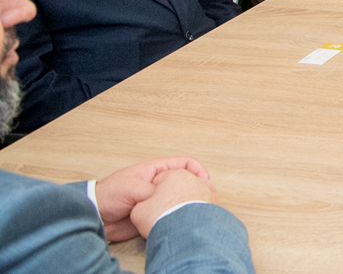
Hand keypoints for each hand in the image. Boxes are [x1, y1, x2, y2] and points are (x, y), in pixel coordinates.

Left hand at [95, 158, 210, 241]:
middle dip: (198, 187)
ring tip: (198, 209)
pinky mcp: (154, 214)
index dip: (197, 170)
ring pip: (180, 198)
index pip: (184, 164)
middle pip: (186, 181)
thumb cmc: (109, 195)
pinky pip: (170, 214)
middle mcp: (160, 183)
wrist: (94, 217)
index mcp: (156, 170)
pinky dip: (178, 216)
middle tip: (206, 197)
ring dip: (188, 203)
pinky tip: (183, 220)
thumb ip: (151, 190)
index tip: (204, 181)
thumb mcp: (132, 187)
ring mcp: (158, 199)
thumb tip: (169, 196)